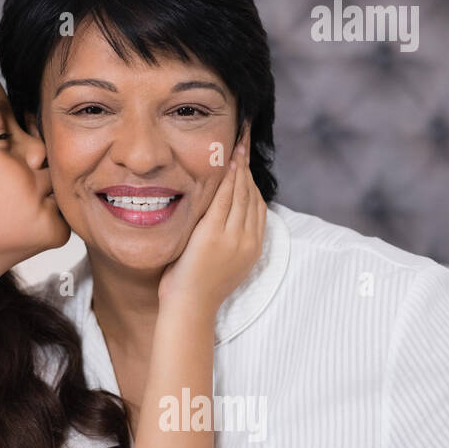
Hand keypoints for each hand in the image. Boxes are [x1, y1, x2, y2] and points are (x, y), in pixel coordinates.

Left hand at [157, 131, 266, 313]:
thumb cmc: (195, 289)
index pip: (258, 205)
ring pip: (242, 193)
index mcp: (252, 247)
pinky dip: (229, 179)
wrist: (190, 308)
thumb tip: (214, 223)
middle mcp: (248, 239)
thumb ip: (220, 240)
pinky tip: (228, 161)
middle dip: (248, 165)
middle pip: (252, 193)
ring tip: (239, 141)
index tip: (248, 159)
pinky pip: (226, 199)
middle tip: (246, 139)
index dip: (252, 179)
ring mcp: (234, 237)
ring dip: (241, 165)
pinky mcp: (215, 234)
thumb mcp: (217, 262)